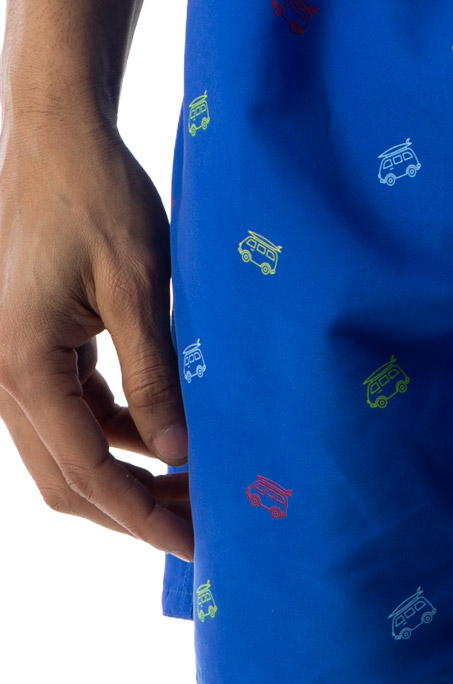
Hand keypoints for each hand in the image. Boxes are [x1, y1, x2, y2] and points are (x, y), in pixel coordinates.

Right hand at [0, 115, 191, 559]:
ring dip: (128, 475)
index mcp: (22, 366)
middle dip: (134, 510)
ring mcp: (11, 362)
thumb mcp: (136, 286)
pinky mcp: (32, 346)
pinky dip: (117, 434)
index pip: (86, 472)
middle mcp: (3, 375)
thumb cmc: (98, 199)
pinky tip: (168, 440)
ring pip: (68, 449)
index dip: (142, 516)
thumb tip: (176, 453)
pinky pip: (72, 411)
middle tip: (202, 528)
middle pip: (67, 477)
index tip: (194, 545)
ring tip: (196, 489)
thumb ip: (155, 374)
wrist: (58, 138)